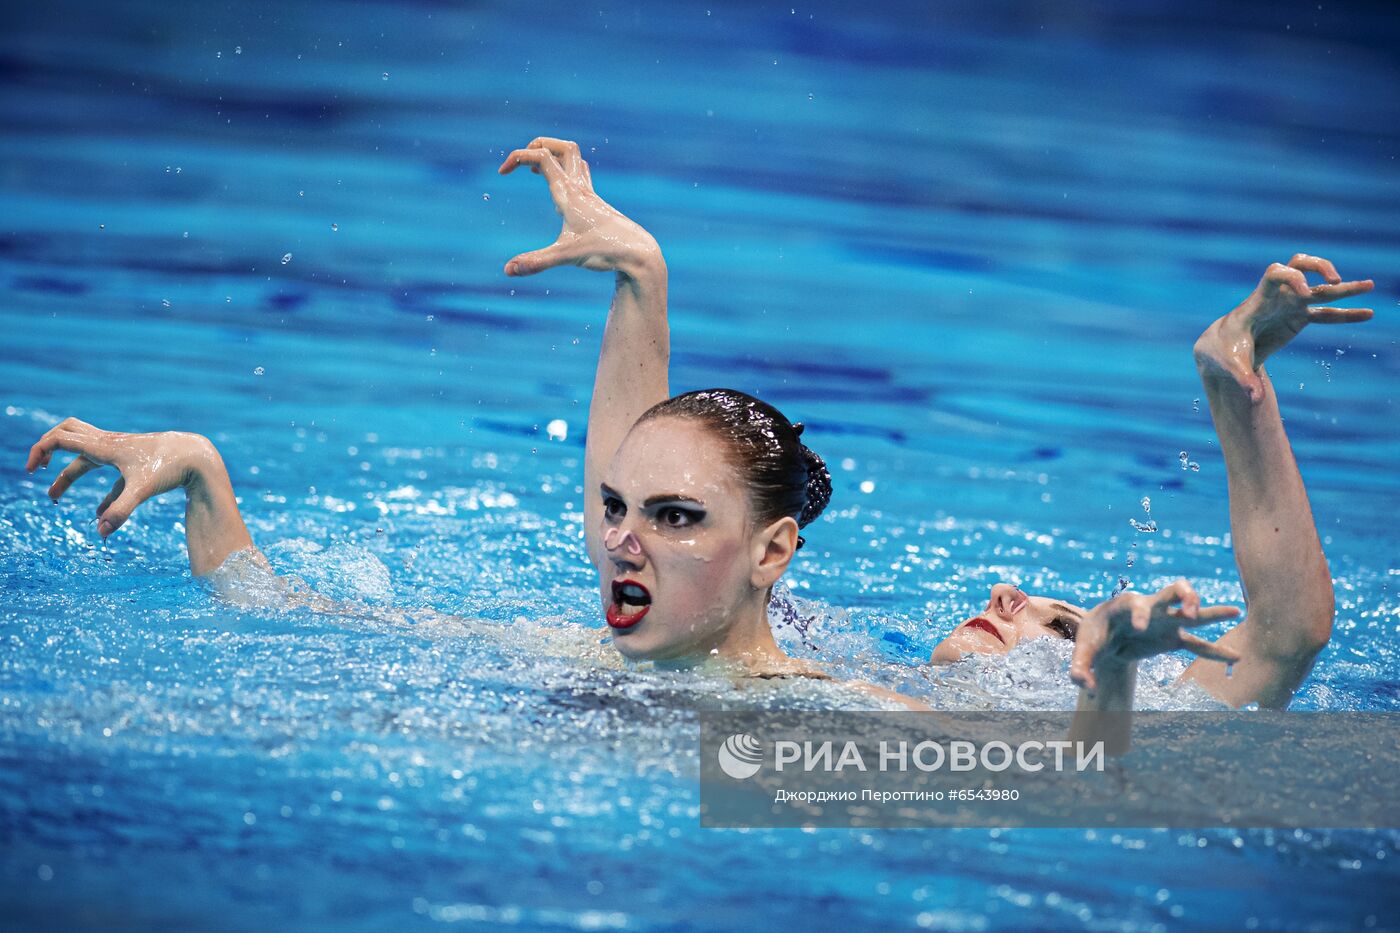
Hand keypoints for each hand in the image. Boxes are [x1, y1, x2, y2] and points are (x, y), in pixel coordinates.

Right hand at [26, 418, 217, 536]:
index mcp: (104, 446)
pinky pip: (109, 475)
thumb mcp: (143, 490)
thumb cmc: (171, 467)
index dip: (40, 450)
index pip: (60, 438)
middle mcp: (110, 444)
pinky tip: (99, 514)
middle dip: (49, 449)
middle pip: (69, 434)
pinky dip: (99, 491)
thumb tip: (101, 532)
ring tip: (55, 497)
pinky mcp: (136, 463)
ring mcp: (123, 451)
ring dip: (69, 474)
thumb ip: (120, 511)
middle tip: (36, 468)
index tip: (30, 470)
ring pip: (86, 455)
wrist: (198, 456)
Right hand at [498, 137, 660, 279]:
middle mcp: (580, 188)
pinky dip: (565, 171)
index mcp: (568, 193)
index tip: (501, 173)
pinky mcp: (595, 203)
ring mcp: (589, 194)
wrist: (638, 253)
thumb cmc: (605, 251)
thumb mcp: (567, 256)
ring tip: (535, 172)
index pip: (541, 157)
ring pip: (573, 158)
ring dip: (553, 155)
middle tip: (521, 164)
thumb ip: (536, 262)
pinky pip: (580, 174)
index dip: (517, 157)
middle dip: (538, 145)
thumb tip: (507, 271)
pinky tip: (558, 192)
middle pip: (561, 147)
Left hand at [1069, 580, 1240, 690]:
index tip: (1140, 627)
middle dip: (1185, 595)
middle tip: (1190, 612)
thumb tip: (1085, 686)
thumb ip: (1080, 668)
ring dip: (1211, 611)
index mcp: (1123, 606)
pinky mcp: (1173, 638)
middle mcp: (1150, 608)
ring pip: (1193, 611)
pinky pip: (1198, 643)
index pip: (1136, 603)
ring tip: (1236, 611)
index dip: (1140, 613)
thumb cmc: (1093, 638)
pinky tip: (1236, 657)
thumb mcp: (1083, 652)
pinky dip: (1215, 651)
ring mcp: (1165, 622)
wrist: (1104, 638)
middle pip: (1172, 590)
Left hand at [1196, 254, 1373, 401]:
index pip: (1276, 274)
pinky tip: (1367, 314)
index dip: (1293, 277)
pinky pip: (1326, 313)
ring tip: (1370, 285)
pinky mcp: (1297, 318)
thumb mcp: (1232, 366)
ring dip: (1345, 288)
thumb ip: (1244, 379)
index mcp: (1259, 301)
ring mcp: (1289, 306)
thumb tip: (1255, 400)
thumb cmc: (1224, 352)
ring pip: (1320, 291)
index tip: (1305, 293)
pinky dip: (1345, 314)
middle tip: (1335, 281)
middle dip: (1320, 268)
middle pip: (1301, 268)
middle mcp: (1277, 297)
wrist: (1221, 350)